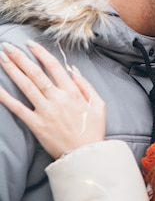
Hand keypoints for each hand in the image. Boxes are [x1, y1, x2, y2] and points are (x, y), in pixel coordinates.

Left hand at [0, 40, 105, 158]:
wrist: (85, 155)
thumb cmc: (93, 131)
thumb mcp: (99, 105)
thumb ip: (86, 86)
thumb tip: (73, 71)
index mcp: (73, 92)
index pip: (54, 66)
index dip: (40, 53)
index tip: (30, 44)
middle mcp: (57, 98)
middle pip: (35, 73)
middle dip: (20, 57)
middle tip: (7, 46)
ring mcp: (45, 111)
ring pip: (25, 86)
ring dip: (12, 70)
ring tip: (2, 57)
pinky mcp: (36, 124)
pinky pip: (18, 108)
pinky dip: (5, 97)